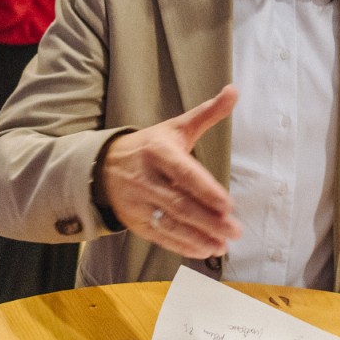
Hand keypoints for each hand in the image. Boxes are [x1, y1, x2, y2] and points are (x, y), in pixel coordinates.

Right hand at [100, 85, 240, 257]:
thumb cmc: (149, 146)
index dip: (206, 191)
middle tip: (235, 231)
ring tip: (223, 245)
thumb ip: (207, 113)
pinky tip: (204, 249)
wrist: (103, 166)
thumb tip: (234, 90)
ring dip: (199, 237)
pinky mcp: (134, 222)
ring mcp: (138, 202)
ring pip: (171, 224)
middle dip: (210, 221)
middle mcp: (146, 178)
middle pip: (180, 204)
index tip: (229, 205)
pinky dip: (183, 246)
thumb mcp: (176, 127)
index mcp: (158, 152)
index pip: (185, 174)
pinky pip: (161, 236)